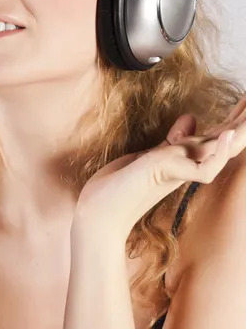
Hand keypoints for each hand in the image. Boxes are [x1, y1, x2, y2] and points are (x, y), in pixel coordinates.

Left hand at [73, 94, 245, 241]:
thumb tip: (191, 118)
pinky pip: (204, 169)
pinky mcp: (170, 176)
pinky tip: (226, 135)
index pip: (218, 135)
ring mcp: (181, 170)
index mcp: (186, 159)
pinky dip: (218, 152)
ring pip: (222, 152)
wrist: (99, 213)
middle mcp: (189, 164)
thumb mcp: (151, 155)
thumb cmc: (121, 186)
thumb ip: (174, 140)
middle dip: (243, 120)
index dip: (235, 118)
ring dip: (240, 131)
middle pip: (226, 140)